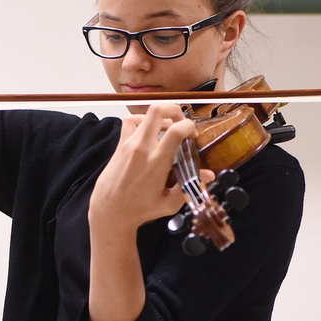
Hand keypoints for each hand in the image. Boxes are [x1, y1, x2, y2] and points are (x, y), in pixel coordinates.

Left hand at [89, 104, 211, 232]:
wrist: (110, 211)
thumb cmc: (141, 209)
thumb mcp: (170, 203)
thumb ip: (189, 185)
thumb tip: (210, 175)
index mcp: (157, 161)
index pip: (176, 130)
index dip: (190, 126)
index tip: (193, 136)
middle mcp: (142, 147)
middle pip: (158, 110)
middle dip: (175, 110)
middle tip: (182, 123)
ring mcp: (129, 143)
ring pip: (145, 114)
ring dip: (160, 116)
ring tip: (167, 129)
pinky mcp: (120, 144)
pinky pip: (131, 122)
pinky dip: (142, 121)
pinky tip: (149, 132)